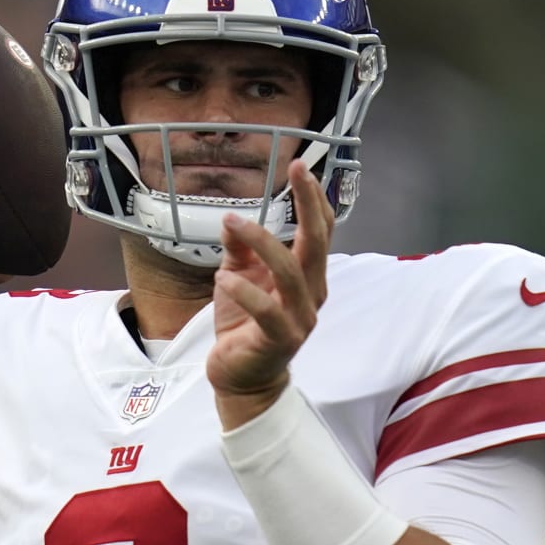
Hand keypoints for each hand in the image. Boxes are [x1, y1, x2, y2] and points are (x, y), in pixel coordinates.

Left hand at [209, 160, 333, 427]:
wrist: (240, 378)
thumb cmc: (242, 326)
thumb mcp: (237, 278)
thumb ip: (239, 251)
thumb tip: (231, 219)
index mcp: (307, 277)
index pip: (320, 232)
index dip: (314, 199)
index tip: (301, 166)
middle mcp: (311, 295)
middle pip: (317, 243)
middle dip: (308, 204)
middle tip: (297, 170)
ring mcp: (298, 319)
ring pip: (291, 272)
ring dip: (263, 243)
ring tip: (234, 223)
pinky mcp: (278, 340)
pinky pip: (266, 310)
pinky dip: (244, 291)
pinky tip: (223, 279)